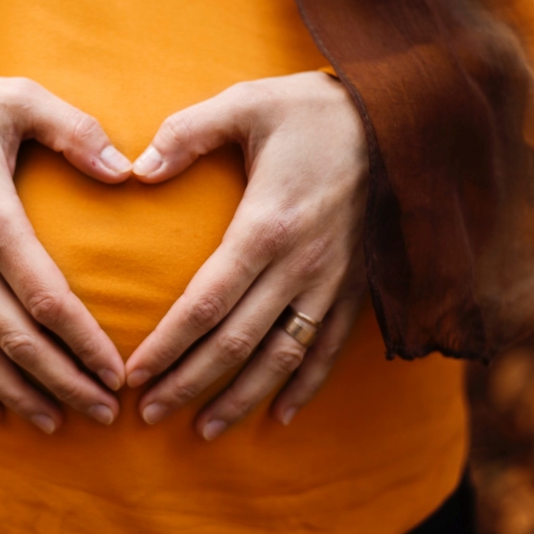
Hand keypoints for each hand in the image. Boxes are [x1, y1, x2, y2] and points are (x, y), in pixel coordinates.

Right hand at [0, 74, 131, 432]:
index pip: (48, 300)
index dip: (85, 343)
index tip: (118, 373)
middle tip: (105, 413)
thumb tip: (128, 171)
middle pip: (17, 341)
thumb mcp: (19, 97)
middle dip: (65, 383)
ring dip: (20, 395)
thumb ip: (76, 131)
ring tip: (59, 423)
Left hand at [126, 72, 368, 438]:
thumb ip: (186, 134)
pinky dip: (304, 385)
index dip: (168, 345)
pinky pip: (328, 348)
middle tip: (149, 415)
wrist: (399, 119)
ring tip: (204, 430)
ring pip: (282, 357)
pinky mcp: (355, 287)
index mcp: (265, 226)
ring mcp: (332, 282)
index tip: (135, 376)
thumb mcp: (245, 104)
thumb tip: (136, 168)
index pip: (206, 304)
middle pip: (237, 343)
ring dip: (241, 397)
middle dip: (189, 383)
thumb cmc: (313, 111)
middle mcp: (300, 265)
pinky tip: (280, 415)